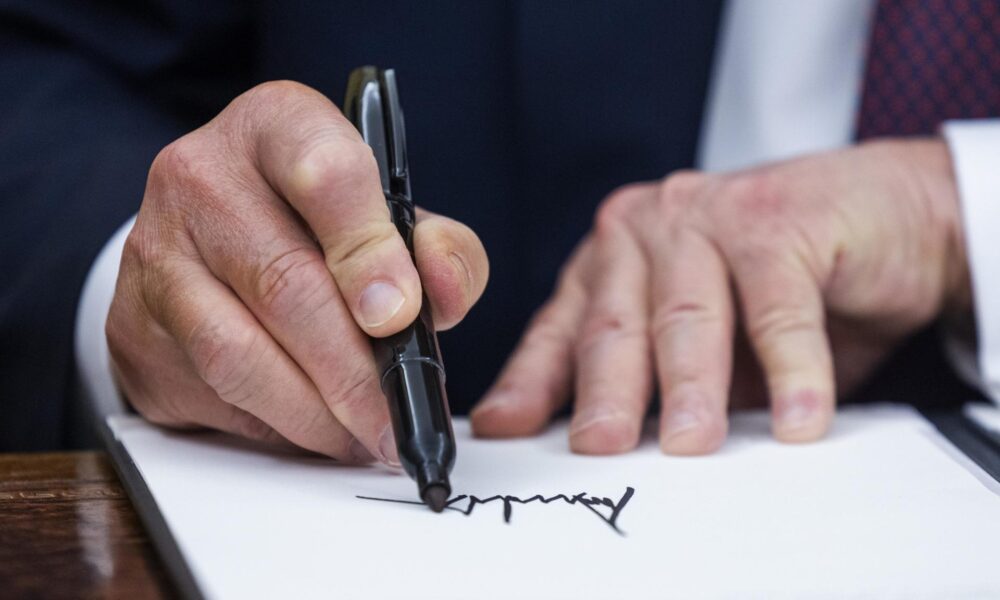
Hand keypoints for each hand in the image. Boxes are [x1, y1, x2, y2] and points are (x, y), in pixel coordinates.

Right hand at [107, 81, 487, 462]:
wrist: (214, 240)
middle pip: (283, 283)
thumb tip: (444, 294)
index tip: (400, 316)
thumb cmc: (320, 226)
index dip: (369, 251)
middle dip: (352, 370)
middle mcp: (202, 177)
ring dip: (314, 413)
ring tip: (364, 437)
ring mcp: (155, 253)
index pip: (325, 173)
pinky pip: (210, 393)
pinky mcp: (132, 327)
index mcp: (277, 127)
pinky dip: (275, 426)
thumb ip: (438, 249)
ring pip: (238, 353)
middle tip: (396, 420)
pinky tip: (317, 431)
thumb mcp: (391, 215)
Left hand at [472, 139, 969, 454]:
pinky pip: (778, 308)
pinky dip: (792, 369)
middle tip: (599, 449)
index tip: (504, 429)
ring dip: (691, 387)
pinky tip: (798, 420)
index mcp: (614, 260)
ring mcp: (709, 216)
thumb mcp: (706, 344)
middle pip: (617, 326)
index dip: (531, 382)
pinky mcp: (777, 219)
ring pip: (688, 317)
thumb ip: (656, 381)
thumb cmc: (781, 286)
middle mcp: (649, 229)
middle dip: (606, 394)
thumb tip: (604, 449)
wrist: (886, 217)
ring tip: (691, 447)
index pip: (563, 330)